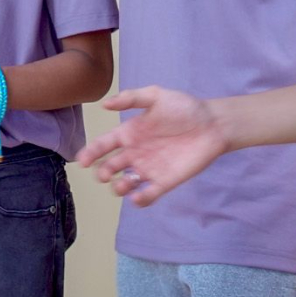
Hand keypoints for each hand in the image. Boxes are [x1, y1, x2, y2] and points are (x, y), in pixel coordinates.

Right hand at [77, 86, 226, 205]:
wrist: (213, 124)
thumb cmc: (185, 108)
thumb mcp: (156, 96)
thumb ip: (131, 98)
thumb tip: (104, 104)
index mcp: (129, 133)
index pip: (103, 145)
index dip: (90, 153)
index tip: (82, 161)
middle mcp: (135, 153)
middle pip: (110, 167)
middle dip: (103, 173)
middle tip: (104, 174)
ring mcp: (149, 169)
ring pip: (125, 184)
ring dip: (119, 187)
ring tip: (123, 184)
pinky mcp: (165, 182)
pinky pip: (148, 195)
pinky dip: (140, 200)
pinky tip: (138, 197)